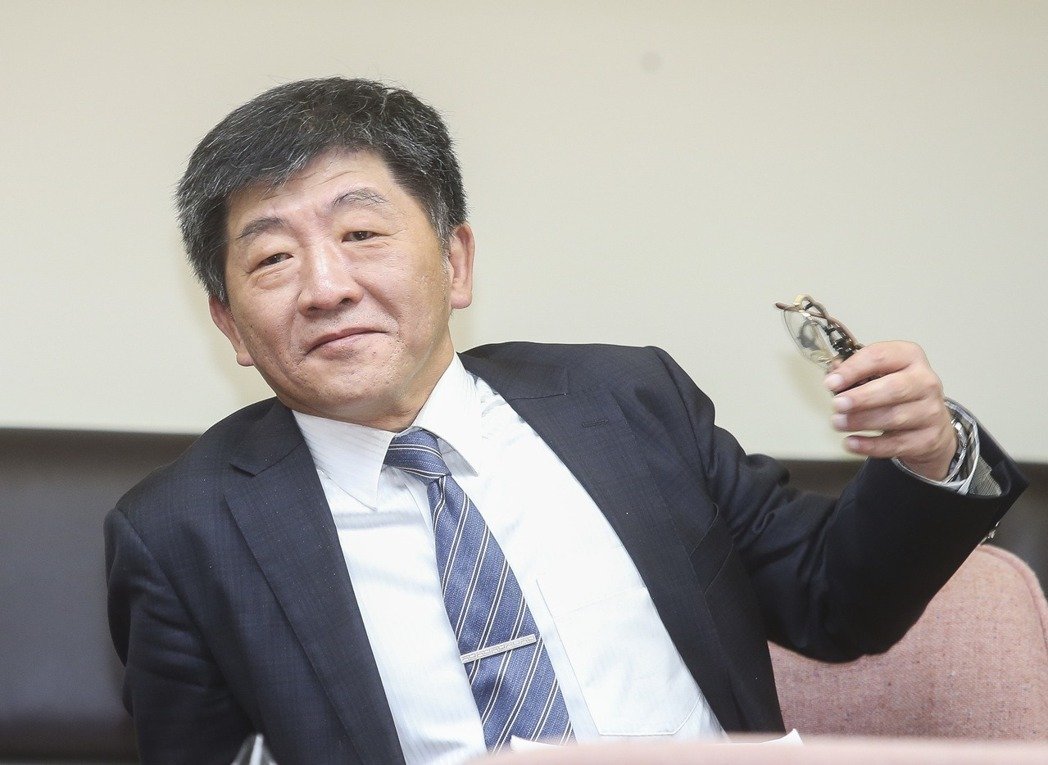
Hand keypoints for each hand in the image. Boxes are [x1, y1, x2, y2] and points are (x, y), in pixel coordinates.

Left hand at [824, 341, 956, 480]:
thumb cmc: (898, 393)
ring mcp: (930, 411)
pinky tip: (851, 443)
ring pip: (894, 417)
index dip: (853, 369)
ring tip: (837, 422)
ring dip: (861, 421)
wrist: (931, 423)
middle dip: (861, 397)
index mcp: (910, 357)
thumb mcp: (881, 374)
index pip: (880, 357)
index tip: (831, 382)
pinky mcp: (929, 438)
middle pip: (894, 388)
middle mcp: (925, 382)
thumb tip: (833, 373)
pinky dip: (870, 445)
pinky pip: (896, 443)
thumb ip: (856, 372)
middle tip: (837, 404)